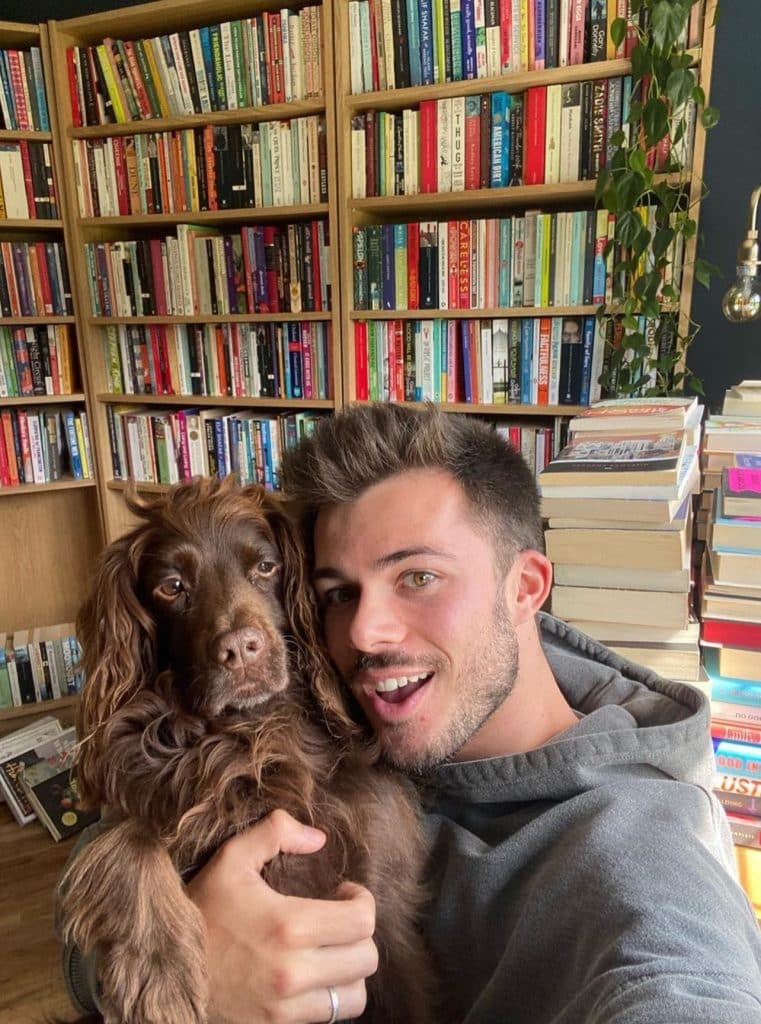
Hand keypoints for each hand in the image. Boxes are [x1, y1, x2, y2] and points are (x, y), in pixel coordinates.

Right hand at [186, 809, 378, 1023]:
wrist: (162, 969)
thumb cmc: (201, 909)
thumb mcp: (232, 858)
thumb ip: (276, 832)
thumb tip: (318, 838)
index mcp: (288, 925)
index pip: (362, 921)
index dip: (361, 902)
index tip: (344, 894)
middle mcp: (293, 971)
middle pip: (366, 959)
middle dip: (359, 935)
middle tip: (338, 921)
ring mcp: (286, 1007)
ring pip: (355, 995)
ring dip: (350, 971)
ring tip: (330, 951)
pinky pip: (330, 1017)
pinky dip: (331, 997)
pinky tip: (312, 975)